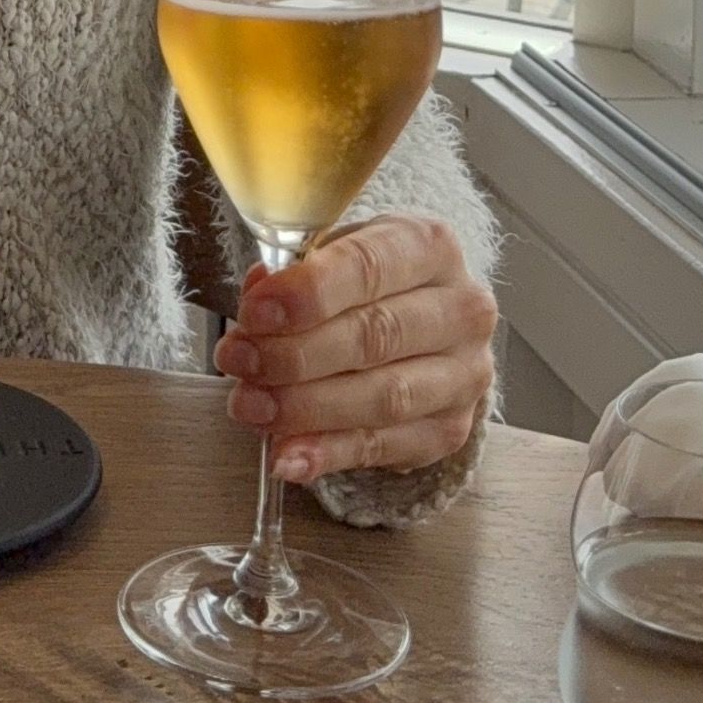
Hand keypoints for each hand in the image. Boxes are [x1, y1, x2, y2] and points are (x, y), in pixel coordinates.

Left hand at [211, 213, 496, 485]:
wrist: (420, 321)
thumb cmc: (365, 280)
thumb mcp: (331, 252)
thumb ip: (293, 272)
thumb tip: (256, 298)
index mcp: (430, 246)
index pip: (369, 266)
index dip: (308, 292)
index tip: (255, 312)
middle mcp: (462, 309)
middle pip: (376, 335)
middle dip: (295, 354)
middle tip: (239, 361)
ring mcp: (464, 375)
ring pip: (384, 397)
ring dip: (306, 408)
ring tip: (250, 408)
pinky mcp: (451, 429)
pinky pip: (385, 447)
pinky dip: (329, 454)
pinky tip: (286, 456)